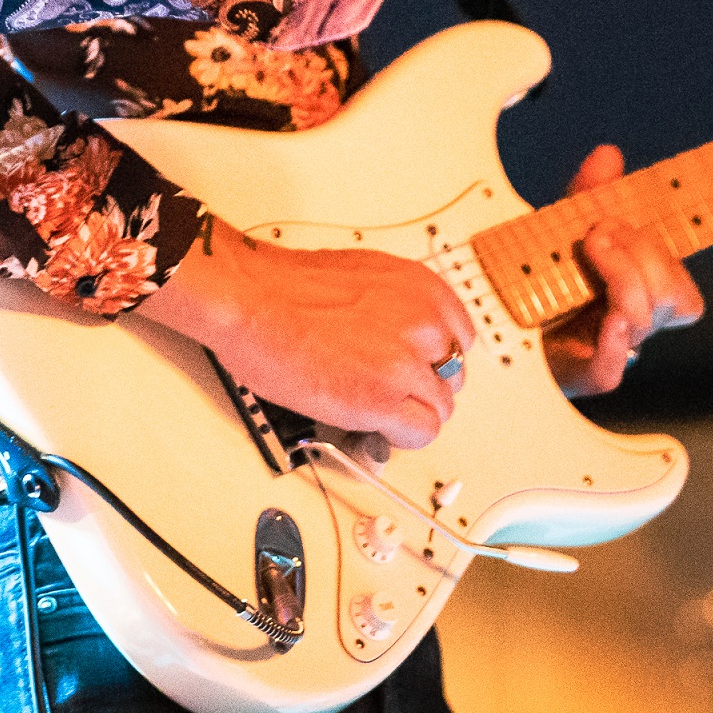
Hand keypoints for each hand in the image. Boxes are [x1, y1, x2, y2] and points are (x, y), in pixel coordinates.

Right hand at [137, 229, 464, 448]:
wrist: (251, 300)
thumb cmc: (288, 286)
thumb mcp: (367, 277)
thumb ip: (399, 306)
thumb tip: (406, 334)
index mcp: (421, 287)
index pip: (460, 338)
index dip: (432, 357)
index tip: (415, 365)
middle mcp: (423, 323)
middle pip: (451, 376)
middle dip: (420, 385)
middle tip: (385, 385)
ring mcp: (405, 363)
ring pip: (437, 409)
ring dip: (407, 412)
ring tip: (371, 403)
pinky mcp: (383, 401)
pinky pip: (420, 433)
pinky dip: (398, 434)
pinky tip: (371, 421)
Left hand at [541, 144, 704, 396]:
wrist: (490, 324)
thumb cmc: (534, 278)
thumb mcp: (560, 229)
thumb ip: (586, 195)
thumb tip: (608, 154)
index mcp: (636, 297)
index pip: (681, 290)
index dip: (669, 257)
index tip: (636, 219)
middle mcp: (630, 328)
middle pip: (672, 295)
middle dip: (641, 251)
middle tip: (598, 230)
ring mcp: (605, 353)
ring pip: (645, 321)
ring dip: (625, 276)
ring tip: (591, 249)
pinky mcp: (574, 377)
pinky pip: (608, 372)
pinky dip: (612, 342)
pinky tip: (608, 317)